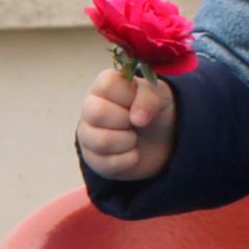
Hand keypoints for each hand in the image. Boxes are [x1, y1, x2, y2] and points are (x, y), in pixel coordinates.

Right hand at [77, 65, 178, 180]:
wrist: (159, 141)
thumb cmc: (154, 111)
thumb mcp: (160, 96)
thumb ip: (150, 97)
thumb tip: (137, 118)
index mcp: (104, 85)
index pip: (107, 85)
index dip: (128, 96)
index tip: (137, 102)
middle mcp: (90, 107)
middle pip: (97, 113)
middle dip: (126, 120)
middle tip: (135, 121)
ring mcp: (88, 134)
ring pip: (102, 141)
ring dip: (129, 141)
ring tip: (133, 137)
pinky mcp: (92, 159)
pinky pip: (109, 163)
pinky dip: (130, 159)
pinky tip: (131, 151)